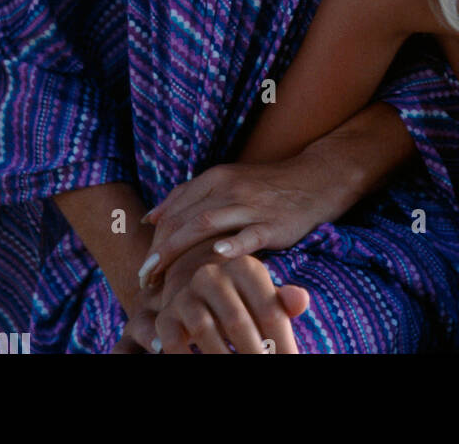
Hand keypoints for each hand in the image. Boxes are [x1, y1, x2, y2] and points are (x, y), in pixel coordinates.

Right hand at [116, 243, 309, 353]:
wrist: (196, 286)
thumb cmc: (242, 298)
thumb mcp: (264, 295)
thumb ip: (284, 301)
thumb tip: (301, 301)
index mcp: (245, 267)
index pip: (269, 310)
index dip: (283, 342)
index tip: (292, 361)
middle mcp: (212, 274)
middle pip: (238, 323)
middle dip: (255, 354)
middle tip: (267, 372)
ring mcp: (186, 293)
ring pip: (206, 332)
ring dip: (223, 359)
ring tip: (240, 375)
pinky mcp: (167, 315)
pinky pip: (175, 343)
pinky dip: (189, 359)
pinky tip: (201, 366)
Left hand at [139, 153, 345, 289]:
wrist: (313, 180)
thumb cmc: (265, 186)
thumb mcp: (226, 180)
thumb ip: (189, 196)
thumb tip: (150, 218)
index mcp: (216, 178)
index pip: (174, 209)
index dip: (155, 239)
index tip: (144, 267)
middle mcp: (229, 188)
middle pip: (183, 220)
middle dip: (159, 252)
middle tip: (144, 279)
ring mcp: (250, 206)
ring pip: (205, 225)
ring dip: (178, 254)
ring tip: (162, 280)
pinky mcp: (271, 224)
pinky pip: (247, 235)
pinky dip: (230, 246)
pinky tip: (215, 258)